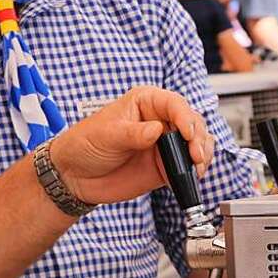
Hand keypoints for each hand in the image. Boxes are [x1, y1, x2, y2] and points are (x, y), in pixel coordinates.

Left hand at [49, 86, 213, 205]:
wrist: (74, 176)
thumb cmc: (85, 143)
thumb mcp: (107, 134)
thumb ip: (133, 133)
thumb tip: (157, 130)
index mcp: (145, 101)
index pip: (174, 103)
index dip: (185, 117)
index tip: (187, 133)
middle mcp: (159, 120)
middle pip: (191, 122)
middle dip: (198, 137)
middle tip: (195, 156)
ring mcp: (164, 144)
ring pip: (196, 142)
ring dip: (202, 153)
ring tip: (197, 167)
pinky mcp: (165, 166)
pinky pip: (188, 165)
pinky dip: (195, 170)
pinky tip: (192, 176)